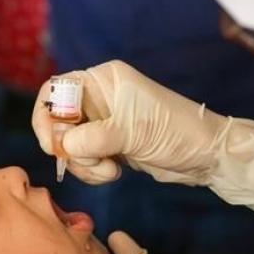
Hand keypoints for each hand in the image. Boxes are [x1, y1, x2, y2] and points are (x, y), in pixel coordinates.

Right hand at [32, 60, 253, 213]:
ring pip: (69, 145)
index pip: (56, 90)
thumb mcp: (133, 132)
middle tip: (90, 163)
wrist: (205, 156)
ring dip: (84, 164)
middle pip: (58, 121)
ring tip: (111, 171)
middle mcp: (99, 97)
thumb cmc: (175, 132)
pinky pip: (83, 159)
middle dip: (69, 147)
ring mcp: (102, 123)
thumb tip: (63, 145)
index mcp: (104, 79)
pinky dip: (92, 171)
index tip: (54, 144)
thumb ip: (93, 137)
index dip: (47, 117)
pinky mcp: (108, 145)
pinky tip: (116, 173)